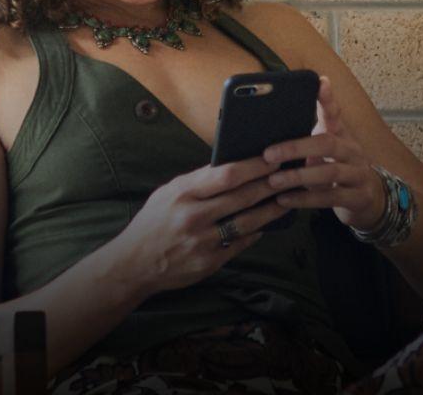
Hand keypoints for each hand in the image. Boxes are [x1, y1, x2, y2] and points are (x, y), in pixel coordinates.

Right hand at [112, 155, 292, 296]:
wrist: (134, 264)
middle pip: (242, 196)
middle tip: (288, 175)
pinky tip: (266, 224)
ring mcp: (203, 241)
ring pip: (247, 222)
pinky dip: (255, 233)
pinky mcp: (209, 262)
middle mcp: (194, 216)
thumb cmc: (153, 222)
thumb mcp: (168, 193)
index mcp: (183, 194)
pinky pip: (240, 244)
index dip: (253, 166)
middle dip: (269, 184)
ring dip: (270, 210)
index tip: (271, 159)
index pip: (226, 175)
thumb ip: (197, 181)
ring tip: (285, 199)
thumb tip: (232, 166)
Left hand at [261, 75, 386, 231]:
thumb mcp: (326, 153)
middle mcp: (353, 151)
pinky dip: (305, 199)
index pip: (335, 113)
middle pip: (328, 142)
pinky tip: (284, 200)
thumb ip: (306, 142)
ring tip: (273, 181)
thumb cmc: (339, 170)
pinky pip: (330, 197)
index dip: (328, 98)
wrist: (371, 199)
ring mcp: (358, 174)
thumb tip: (269, 137)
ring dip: (299, 176)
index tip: (319, 82)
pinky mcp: (358, 197)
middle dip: (296, 147)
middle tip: (269, 154)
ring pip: (330, 171)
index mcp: (342, 136)